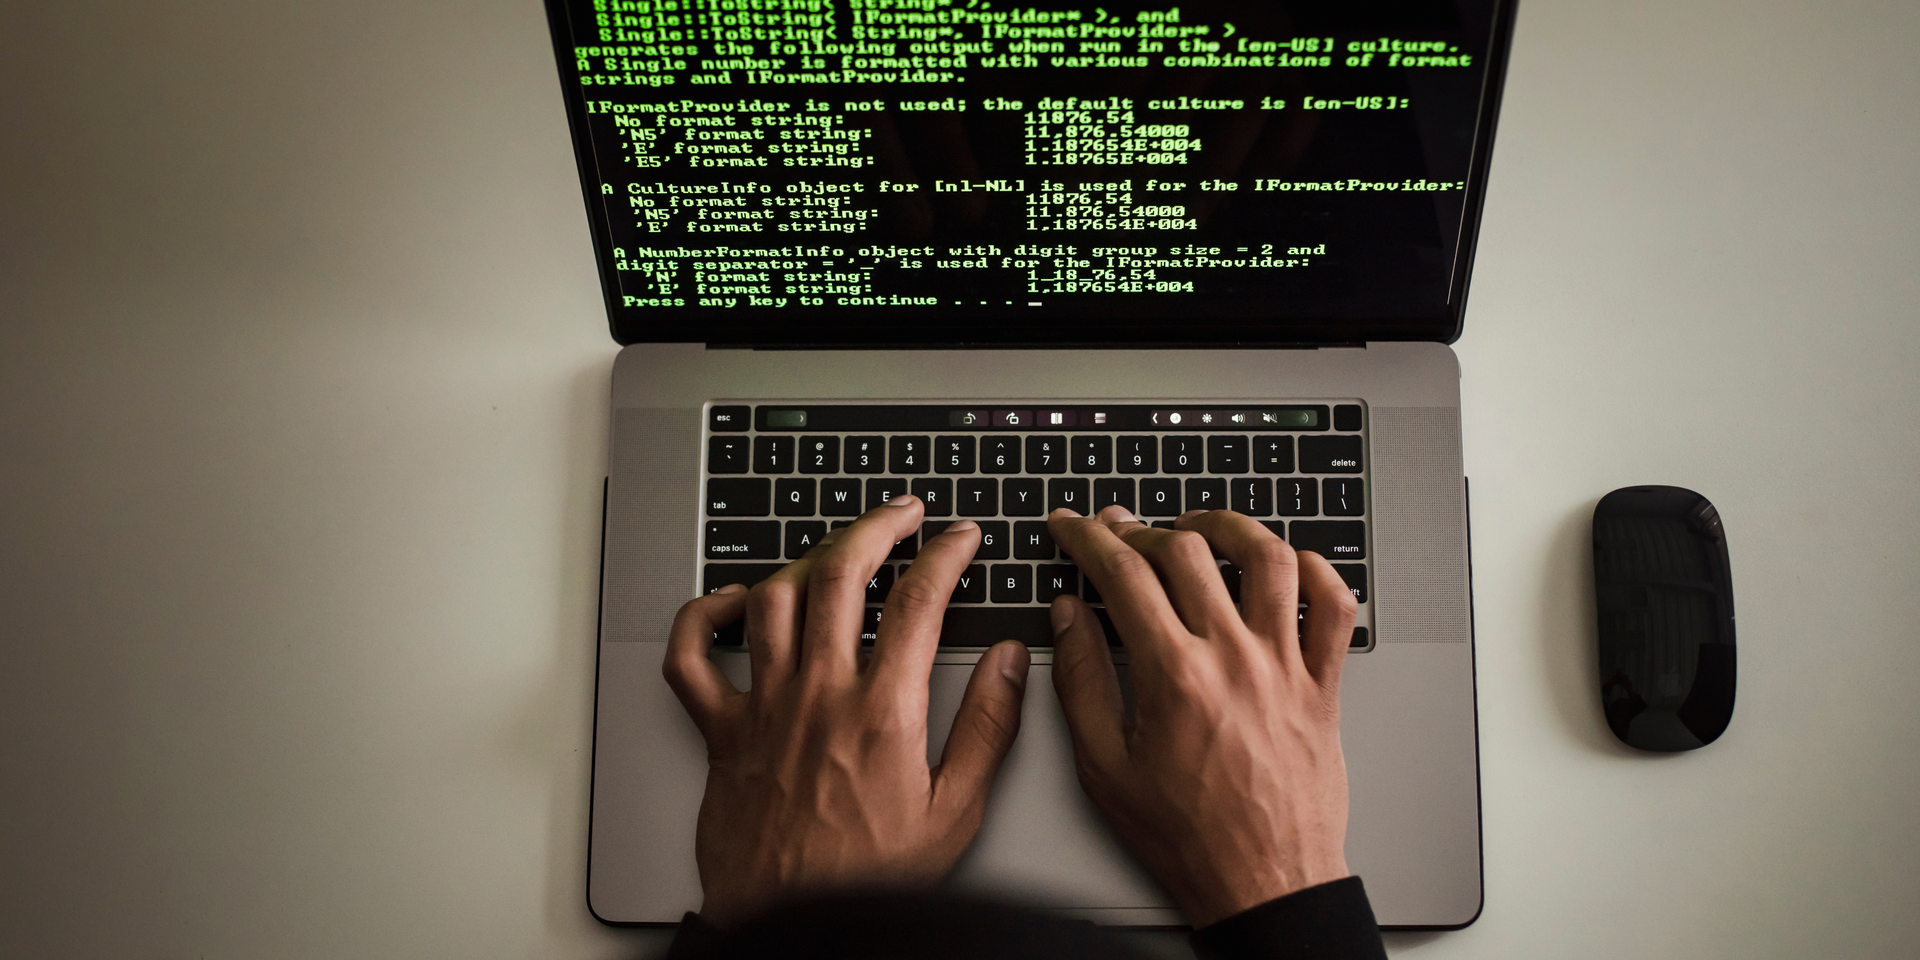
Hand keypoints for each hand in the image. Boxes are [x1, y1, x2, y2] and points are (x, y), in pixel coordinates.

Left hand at [664, 496, 1031, 927]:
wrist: (789, 925)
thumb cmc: (866, 881)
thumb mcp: (955, 813)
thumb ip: (988, 730)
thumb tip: (1009, 665)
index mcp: (881, 712)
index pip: (919, 601)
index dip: (945, 554)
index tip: (960, 537)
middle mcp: (817, 694)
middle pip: (841, 574)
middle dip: (877, 526)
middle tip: (902, 512)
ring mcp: (762, 706)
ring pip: (774, 598)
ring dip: (807, 558)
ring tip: (837, 549)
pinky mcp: (720, 729)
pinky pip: (693, 654)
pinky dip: (704, 615)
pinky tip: (732, 601)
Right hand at [1046, 505, 1358, 927]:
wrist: (1264, 882)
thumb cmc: (1188, 837)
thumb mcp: (1105, 767)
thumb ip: (1081, 682)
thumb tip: (1068, 618)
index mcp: (1173, 676)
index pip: (1123, 574)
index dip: (1089, 538)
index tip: (1074, 527)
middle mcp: (1233, 658)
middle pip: (1187, 551)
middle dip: (1143, 529)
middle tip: (1122, 532)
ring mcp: (1285, 666)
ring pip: (1268, 558)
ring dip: (1229, 527)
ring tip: (1201, 528)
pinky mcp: (1324, 685)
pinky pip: (1336, 607)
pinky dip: (1317, 571)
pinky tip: (1287, 567)